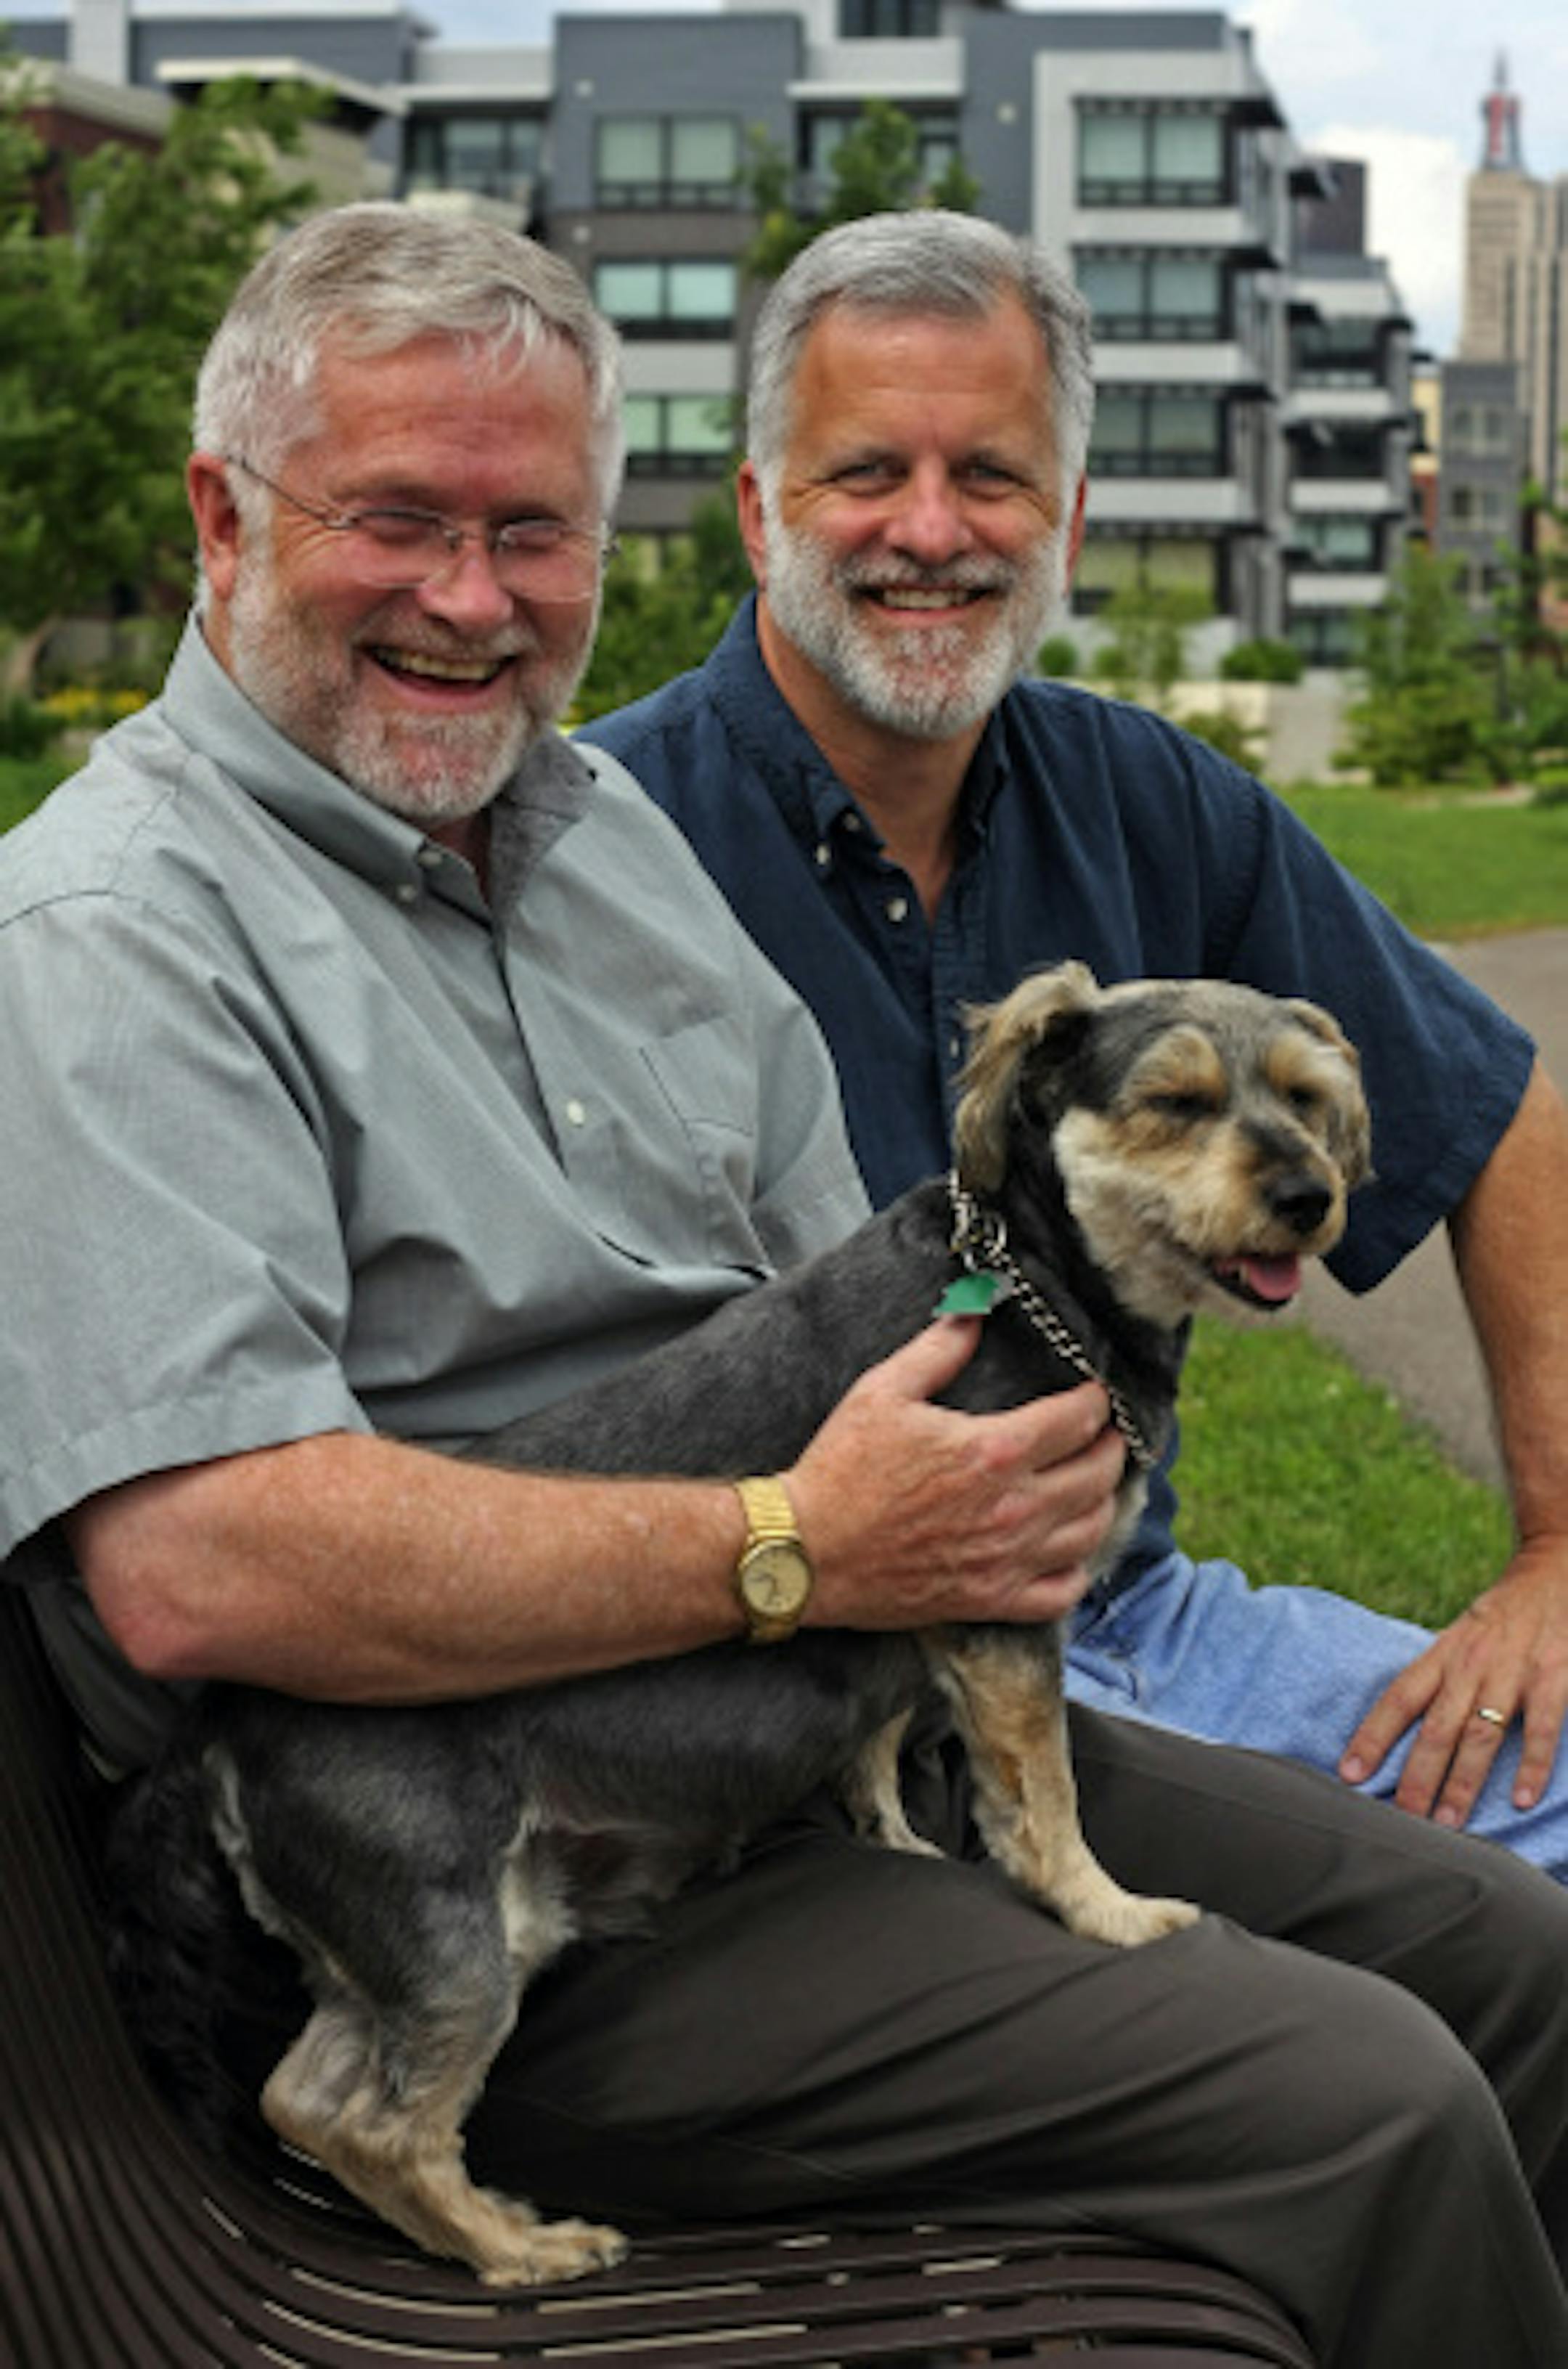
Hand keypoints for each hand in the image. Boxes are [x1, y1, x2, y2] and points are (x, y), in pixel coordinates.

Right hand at [787, 1316, 1126, 1630]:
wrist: (805, 1552)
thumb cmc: (840, 1470)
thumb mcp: (882, 1391)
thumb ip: (937, 1350)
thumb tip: (973, 1313)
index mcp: (992, 1450)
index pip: (1078, 1420)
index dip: (1096, 1401)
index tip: (1095, 1395)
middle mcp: (1012, 1507)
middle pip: (1098, 1475)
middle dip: (1111, 1448)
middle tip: (1105, 1436)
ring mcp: (1006, 1559)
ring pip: (1091, 1532)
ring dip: (1102, 1503)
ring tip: (1093, 1486)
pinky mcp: (990, 1600)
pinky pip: (1062, 1593)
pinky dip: (1076, 1570)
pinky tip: (1067, 1551)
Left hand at [1338, 1534, 1567, 1826]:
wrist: (1553, 1572)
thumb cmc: (1499, 1618)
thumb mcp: (1458, 1638)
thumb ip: (1437, 1680)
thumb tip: (1402, 1729)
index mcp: (1442, 1654)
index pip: (1398, 1699)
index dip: (1372, 1736)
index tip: (1349, 1774)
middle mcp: (1470, 1664)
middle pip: (1436, 1727)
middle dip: (1416, 1775)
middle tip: (1401, 1818)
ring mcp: (1511, 1673)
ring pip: (1481, 1734)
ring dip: (1463, 1781)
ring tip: (1449, 1822)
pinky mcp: (1552, 1678)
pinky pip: (1539, 1728)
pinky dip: (1530, 1764)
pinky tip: (1519, 1799)